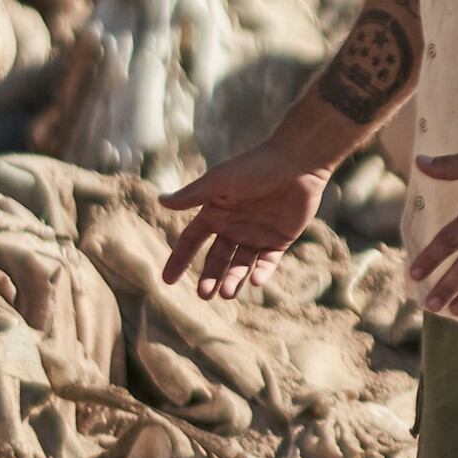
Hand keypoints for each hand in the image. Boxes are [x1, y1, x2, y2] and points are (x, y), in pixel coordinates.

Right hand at [158, 144, 329, 299]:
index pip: (191, 240)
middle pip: (216, 259)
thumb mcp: (219, 182)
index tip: (167, 280)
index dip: (179, 259)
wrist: (296, 162)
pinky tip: (254, 281)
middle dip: (209, 277)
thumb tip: (160, 200)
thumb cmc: (255, 167)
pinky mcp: (279, 240)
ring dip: (233, 279)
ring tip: (227, 293)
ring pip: (240, 265)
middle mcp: (233, 226)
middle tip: (204, 294)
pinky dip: (261, 273)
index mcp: (215, 212)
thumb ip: (192, 195)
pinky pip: (267, 262)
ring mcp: (256, 235)